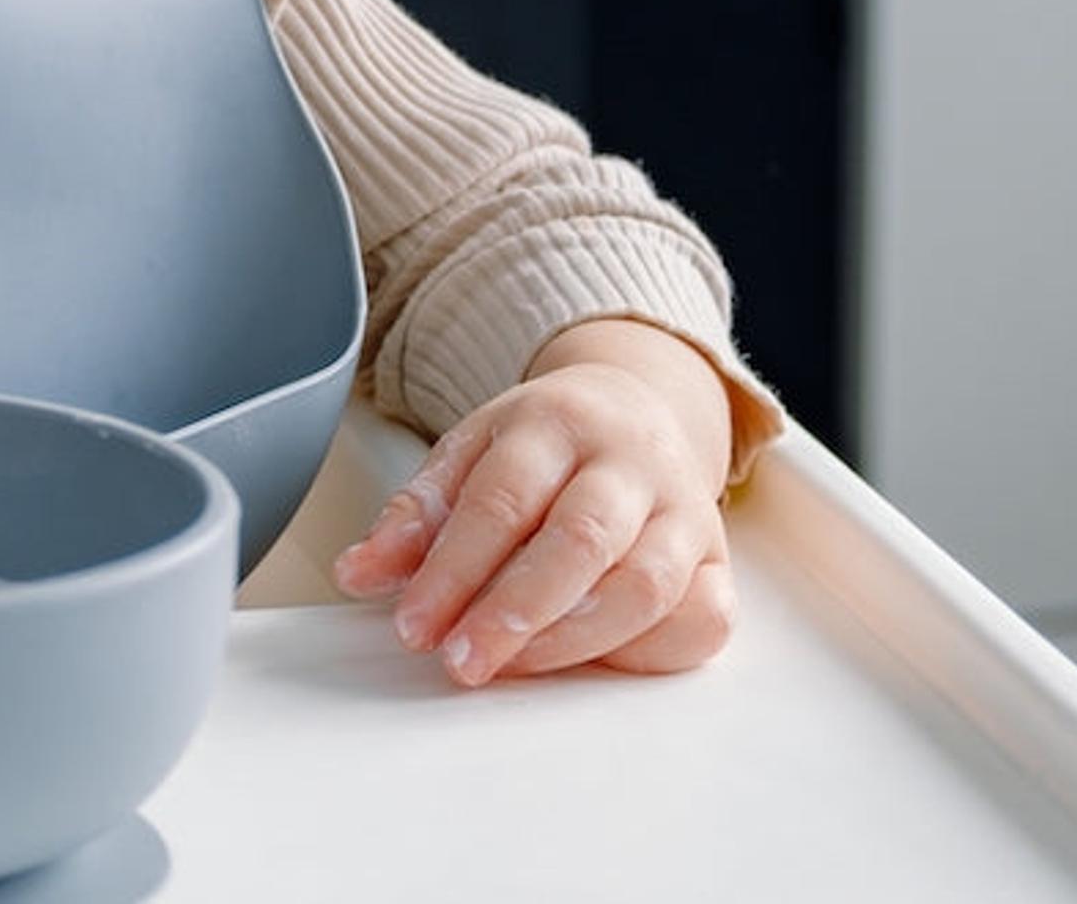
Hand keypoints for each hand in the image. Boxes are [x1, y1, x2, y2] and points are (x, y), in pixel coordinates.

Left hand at [327, 319, 737, 685]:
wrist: (635, 409)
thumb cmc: (544, 446)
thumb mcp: (470, 454)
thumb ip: (416, 516)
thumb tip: (359, 573)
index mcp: (555, 422)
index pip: (503, 498)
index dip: (454, 568)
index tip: (415, 625)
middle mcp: (628, 462)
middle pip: (582, 539)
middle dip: (515, 611)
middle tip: (463, 661)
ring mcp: (683, 510)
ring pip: (646, 584)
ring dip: (573, 640)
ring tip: (513, 668)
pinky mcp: (717, 561)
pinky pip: (702, 618)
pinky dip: (648, 651)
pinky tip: (591, 663)